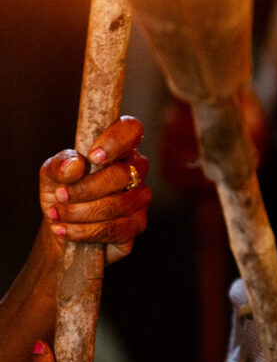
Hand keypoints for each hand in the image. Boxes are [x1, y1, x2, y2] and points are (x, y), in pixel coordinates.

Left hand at [39, 116, 150, 262]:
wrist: (63, 226)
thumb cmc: (62, 192)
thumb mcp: (51, 175)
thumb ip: (60, 165)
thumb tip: (75, 165)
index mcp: (119, 149)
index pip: (131, 130)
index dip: (116, 140)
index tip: (93, 157)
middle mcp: (136, 171)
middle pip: (123, 174)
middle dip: (86, 188)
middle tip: (60, 195)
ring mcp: (140, 199)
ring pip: (116, 205)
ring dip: (80, 212)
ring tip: (56, 215)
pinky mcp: (136, 226)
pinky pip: (114, 229)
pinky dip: (84, 231)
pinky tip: (64, 230)